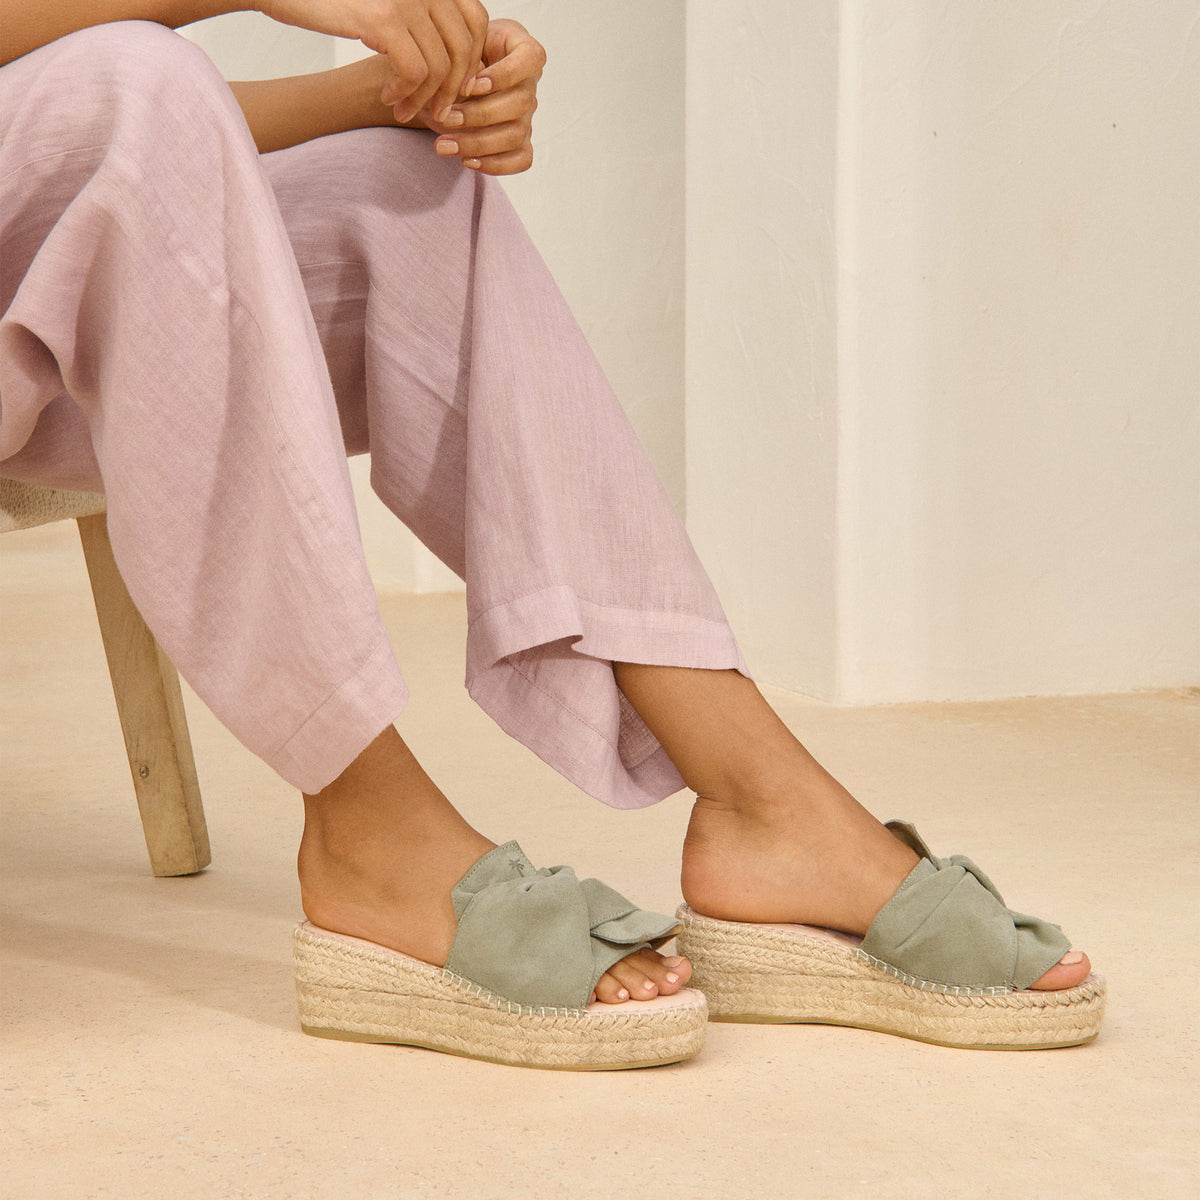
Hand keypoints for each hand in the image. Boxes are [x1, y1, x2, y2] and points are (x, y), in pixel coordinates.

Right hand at [260, 0, 488, 121]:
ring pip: (441, 66)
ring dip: (424, 99)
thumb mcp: (390, 8)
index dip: (472, 59)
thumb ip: (424, 25)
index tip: (454, 88)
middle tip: (434, 111)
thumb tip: (463, 67)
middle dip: (453, 89)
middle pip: (464, 46)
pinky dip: (406, 94)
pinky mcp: (384, 18)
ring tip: (404, 110)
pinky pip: (416, 72)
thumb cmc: (337, 1)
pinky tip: (388, 97)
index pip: (477, 21)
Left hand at [422, 18, 544, 175]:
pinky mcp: (521, 142)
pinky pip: (521, 160)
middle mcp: (529, 83)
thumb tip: (465, 88)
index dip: (503, 75)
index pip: (531, 58)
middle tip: (445, 118)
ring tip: (443, 144)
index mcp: (520, 47)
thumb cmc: (453, 57)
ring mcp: (527, 115)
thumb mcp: (454, 48)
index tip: (469, 85)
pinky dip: (495, 164)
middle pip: (520, 103)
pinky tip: (466, 161)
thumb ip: (462, 62)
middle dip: (478, 114)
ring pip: (516, 135)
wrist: (446, 81)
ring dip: (477, 143)